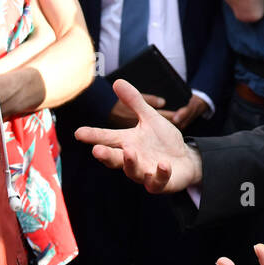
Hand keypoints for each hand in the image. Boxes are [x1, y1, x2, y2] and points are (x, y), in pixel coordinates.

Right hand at [77, 79, 199, 191]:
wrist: (185, 159)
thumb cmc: (163, 140)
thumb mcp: (150, 118)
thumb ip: (135, 102)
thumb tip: (117, 81)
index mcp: (128, 143)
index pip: (107, 138)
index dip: (93, 136)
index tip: (78, 133)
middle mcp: (133, 160)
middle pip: (115, 159)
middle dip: (106, 155)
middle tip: (96, 150)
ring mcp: (145, 173)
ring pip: (134, 172)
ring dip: (130, 163)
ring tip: (129, 152)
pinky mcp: (161, 183)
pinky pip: (159, 181)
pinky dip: (160, 173)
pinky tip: (163, 164)